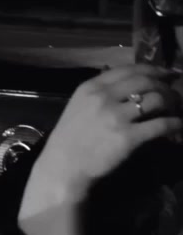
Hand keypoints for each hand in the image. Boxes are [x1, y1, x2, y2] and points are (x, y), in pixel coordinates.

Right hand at [29, 64, 181, 198]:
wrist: (64, 165)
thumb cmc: (71, 137)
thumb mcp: (79, 105)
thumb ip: (100, 92)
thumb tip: (130, 84)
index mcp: (91, 87)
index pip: (128, 69)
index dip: (153, 69)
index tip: (166, 74)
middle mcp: (104, 97)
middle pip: (146, 81)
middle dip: (164, 87)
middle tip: (173, 95)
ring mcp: (116, 117)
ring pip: (156, 99)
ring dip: (171, 103)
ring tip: (173, 111)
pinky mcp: (128, 137)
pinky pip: (161, 125)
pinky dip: (174, 124)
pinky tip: (177, 126)